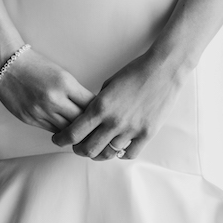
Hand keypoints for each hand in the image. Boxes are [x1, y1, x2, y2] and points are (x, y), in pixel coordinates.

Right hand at [0, 48, 94, 132]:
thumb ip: (73, 91)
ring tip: (81, 131)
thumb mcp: (61, 74)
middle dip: (88, 124)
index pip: (90, 103)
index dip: (97, 110)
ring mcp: (41, 111)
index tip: (101, 112)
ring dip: (74, 130)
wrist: (7, 65)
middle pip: (80, 120)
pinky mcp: (30, 119)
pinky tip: (64, 128)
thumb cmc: (36, 65)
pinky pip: (51, 130)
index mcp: (65, 83)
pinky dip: (59, 130)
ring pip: (66, 130)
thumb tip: (88, 108)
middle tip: (94, 126)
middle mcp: (54, 99)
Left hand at [51, 51, 184, 160]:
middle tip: (78, 147)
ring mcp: (130, 130)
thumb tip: (90, 116)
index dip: (62, 139)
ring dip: (100, 152)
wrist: (163, 69)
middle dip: (79, 150)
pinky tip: (119, 147)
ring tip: (99, 147)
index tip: (59, 139)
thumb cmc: (136, 71)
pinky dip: (121, 153)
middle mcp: (113, 121)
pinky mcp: (146, 134)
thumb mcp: (110, 83)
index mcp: (101, 107)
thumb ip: (99, 102)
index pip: (74, 132)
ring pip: (108, 154)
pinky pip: (129, 154)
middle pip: (88, 149)